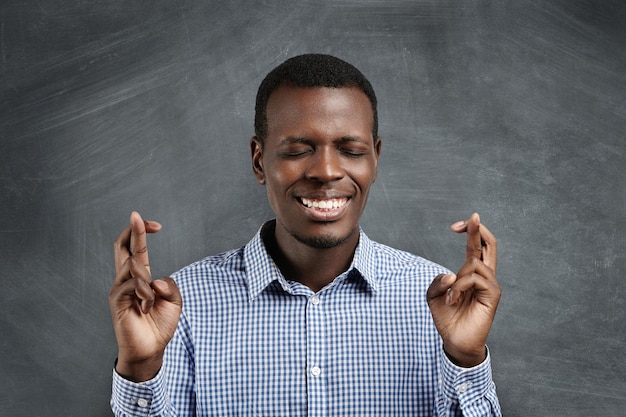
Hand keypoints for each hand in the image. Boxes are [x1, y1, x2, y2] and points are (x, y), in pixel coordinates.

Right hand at [109, 211, 181, 381]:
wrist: (151, 349)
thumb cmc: (160, 325)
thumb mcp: (174, 300)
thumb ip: (169, 285)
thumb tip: (155, 280)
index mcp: (140, 276)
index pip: (135, 247)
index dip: (142, 231)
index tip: (156, 224)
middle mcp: (126, 279)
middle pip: (121, 246)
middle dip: (132, 230)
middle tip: (137, 217)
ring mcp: (119, 288)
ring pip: (131, 265)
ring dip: (146, 277)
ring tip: (150, 299)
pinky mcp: (116, 300)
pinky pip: (133, 285)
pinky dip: (145, 293)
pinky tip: (146, 307)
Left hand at [426, 213, 500, 366]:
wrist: (455, 341)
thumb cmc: (447, 318)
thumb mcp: (433, 295)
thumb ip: (437, 280)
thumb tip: (451, 274)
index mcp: (471, 272)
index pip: (477, 245)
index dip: (471, 230)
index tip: (455, 226)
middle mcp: (484, 275)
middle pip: (491, 243)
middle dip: (479, 228)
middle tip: (471, 217)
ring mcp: (490, 285)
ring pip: (474, 263)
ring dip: (456, 280)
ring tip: (450, 298)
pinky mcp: (493, 295)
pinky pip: (475, 278)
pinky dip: (459, 287)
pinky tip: (453, 301)